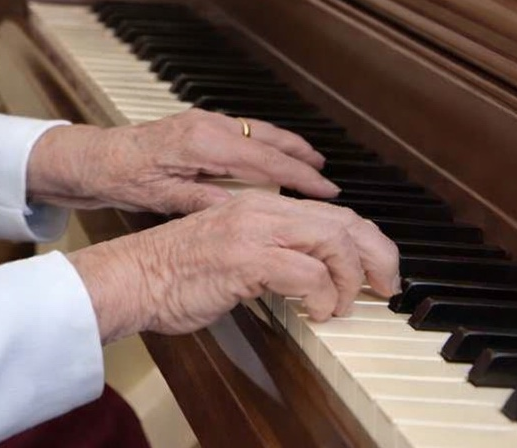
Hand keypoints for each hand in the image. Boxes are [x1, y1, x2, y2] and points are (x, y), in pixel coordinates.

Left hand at [26, 109, 336, 214]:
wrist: (92, 156)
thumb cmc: (121, 176)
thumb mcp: (163, 198)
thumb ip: (204, 201)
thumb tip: (243, 210)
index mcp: (202, 143)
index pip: (263, 160)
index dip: (298, 176)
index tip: (325, 190)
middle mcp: (207, 125)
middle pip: (266, 140)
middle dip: (301, 157)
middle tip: (328, 178)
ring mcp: (203, 121)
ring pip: (256, 131)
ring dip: (285, 146)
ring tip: (312, 163)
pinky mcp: (197, 124)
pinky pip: (241, 130)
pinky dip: (264, 141)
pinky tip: (272, 154)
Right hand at [67, 190, 400, 342]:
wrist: (132, 276)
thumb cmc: (176, 272)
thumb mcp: (232, 250)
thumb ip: (270, 250)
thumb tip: (314, 273)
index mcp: (260, 204)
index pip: (333, 213)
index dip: (366, 240)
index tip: (378, 270)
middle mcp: (261, 208)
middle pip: (344, 221)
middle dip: (376, 255)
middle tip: (384, 287)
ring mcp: (253, 230)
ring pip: (333, 243)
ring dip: (349, 281)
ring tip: (340, 306)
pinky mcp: (246, 258)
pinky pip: (309, 275)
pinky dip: (323, 298)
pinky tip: (315, 313)